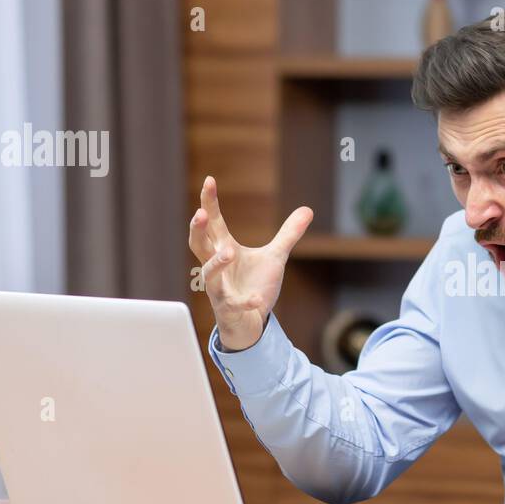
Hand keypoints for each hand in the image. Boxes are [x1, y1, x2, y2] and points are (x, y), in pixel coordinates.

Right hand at [188, 176, 312, 350]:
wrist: (250, 323)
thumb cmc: (254, 286)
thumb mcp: (274, 257)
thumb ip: (288, 234)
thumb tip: (307, 209)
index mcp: (224, 250)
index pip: (213, 223)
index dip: (210, 203)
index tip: (210, 180)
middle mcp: (217, 268)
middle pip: (198, 245)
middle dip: (197, 230)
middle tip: (200, 214)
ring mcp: (220, 289)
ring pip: (209, 275)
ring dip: (217, 263)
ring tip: (229, 252)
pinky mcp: (230, 309)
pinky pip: (234, 305)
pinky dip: (246, 301)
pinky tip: (258, 299)